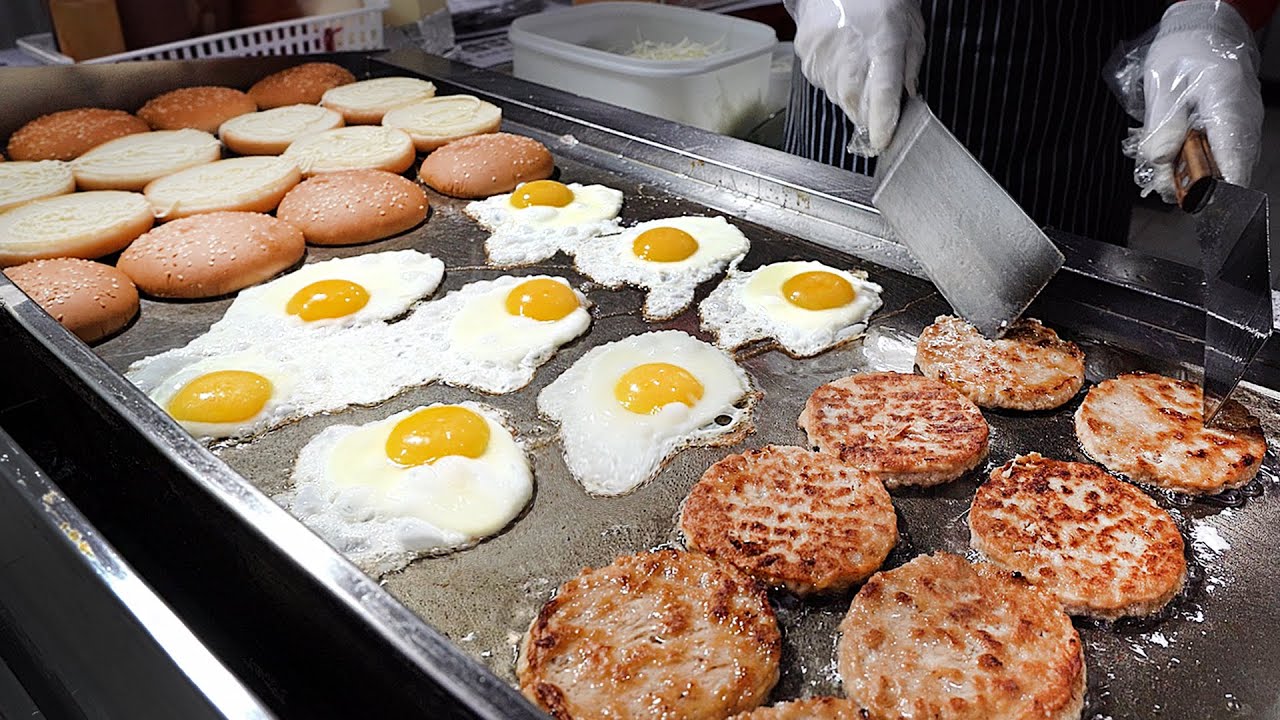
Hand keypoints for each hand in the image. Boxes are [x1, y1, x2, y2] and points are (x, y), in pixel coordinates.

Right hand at [789, 0, 924, 155]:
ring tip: (858, 65)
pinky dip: (834, 80)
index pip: (882, 96)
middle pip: (858, 105)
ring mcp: (825, 58)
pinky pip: (823, 84)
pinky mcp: (808, 59)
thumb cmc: (880, 0)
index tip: (883, 141)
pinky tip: (843, 59)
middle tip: (876, 99)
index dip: (883, 123)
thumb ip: (910, 64)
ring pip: (839, 97)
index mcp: (884, 44)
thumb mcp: (910, 27)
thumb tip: (906, 96)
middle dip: (869, 111)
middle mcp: (850, 55)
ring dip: (852, 93)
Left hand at [1127, 0, 1263, 200]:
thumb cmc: (1185, 50)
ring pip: (1226, 164)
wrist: (1205, 27)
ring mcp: (1244, 121)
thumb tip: (1160, 161)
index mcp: (1227, 104)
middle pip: (1230, 169)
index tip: (1198, 205)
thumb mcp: (1162, 86)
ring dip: (1196, 173)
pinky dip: (1199, 160)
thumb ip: (1162, 127)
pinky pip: (1222, 152)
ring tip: (1166, 169)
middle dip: (1198, 185)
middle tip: (1164, 186)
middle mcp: (1244, 117)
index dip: (1218, 191)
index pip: (1233, 160)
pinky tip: (1175, 154)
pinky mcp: (1236, 124)